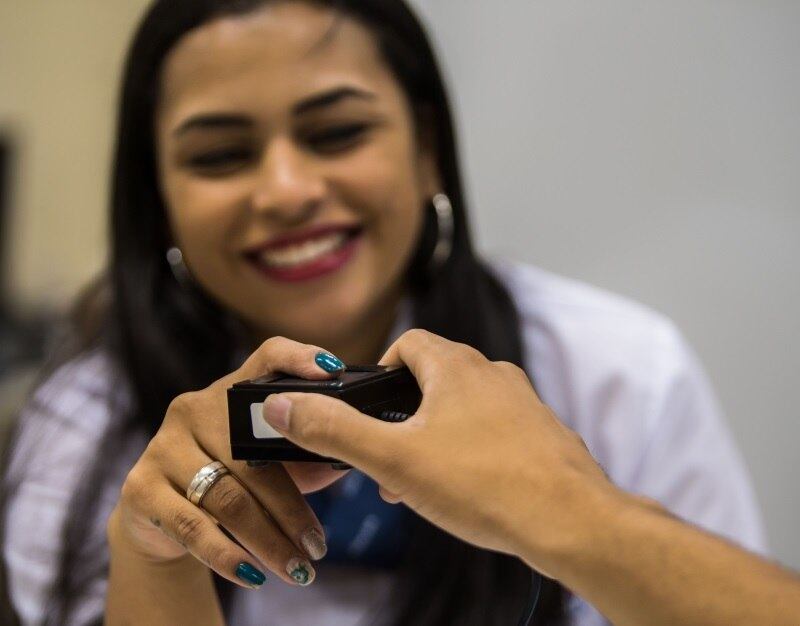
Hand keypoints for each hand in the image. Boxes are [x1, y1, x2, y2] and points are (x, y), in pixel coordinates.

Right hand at [109, 337, 347, 589]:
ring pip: (226, 496)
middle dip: (291, 508)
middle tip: (318, 546)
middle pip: (251, 453)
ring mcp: (164, 445)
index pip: (267, 356)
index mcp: (232, 391)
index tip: (332, 370)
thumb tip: (345, 462)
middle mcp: (193, 408)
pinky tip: (254, 575)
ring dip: (267, 540)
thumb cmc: (230, 481)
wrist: (157, 516)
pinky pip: (192, 526)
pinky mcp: (141, 486)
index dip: (299, 359)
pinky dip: (227, 555)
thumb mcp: (270, 464)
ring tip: (298, 569)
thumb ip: (305, 458)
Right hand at [262, 329, 620, 576]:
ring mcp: (523, 403)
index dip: (381, 372)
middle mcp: (494, 374)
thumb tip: (281, 406)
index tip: (368, 410)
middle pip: (435, 378)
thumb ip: (334, 431)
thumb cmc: (485, 485)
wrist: (572, 521)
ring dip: (435, 437)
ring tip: (420, 483)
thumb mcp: (395, 459)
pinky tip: (466, 492)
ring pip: (465, 408)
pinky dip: (471, 452)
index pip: (410, 343)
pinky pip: (495, 432)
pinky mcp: (542, 434)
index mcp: (457, 367)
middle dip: (403, 416)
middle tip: (388, 459)